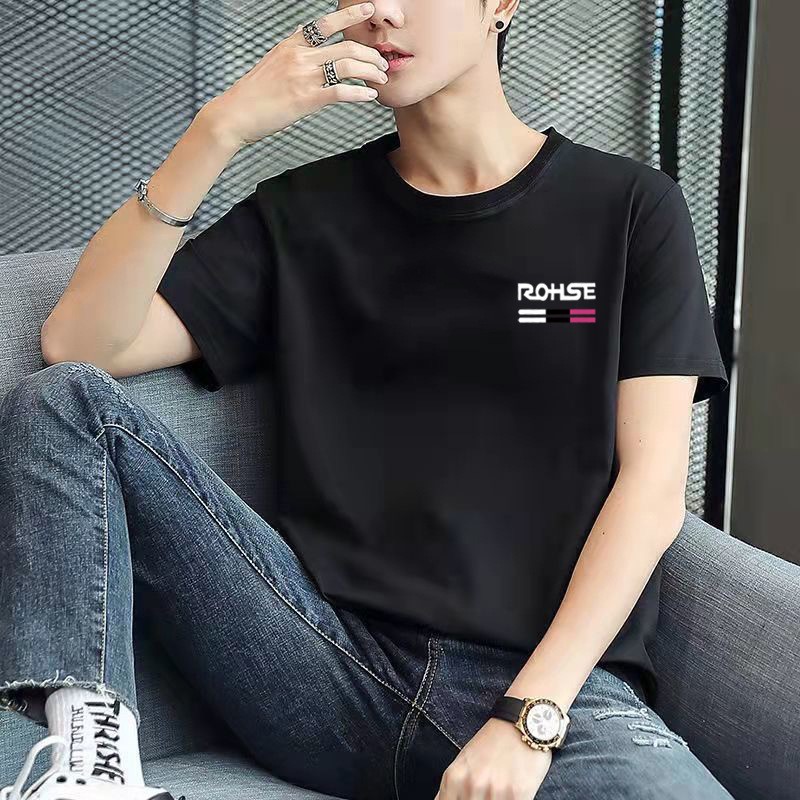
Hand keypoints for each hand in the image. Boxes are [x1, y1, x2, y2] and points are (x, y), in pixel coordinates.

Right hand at [201, 1, 388, 148]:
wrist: (235, 114)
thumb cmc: (253, 95)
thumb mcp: (272, 61)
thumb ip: (292, 48)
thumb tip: (304, 33)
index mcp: (291, 45)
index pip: (325, 23)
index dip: (350, 14)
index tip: (369, 9)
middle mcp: (299, 56)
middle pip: (345, 47)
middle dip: (370, 54)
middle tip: (382, 64)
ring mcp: (303, 77)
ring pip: (347, 66)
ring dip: (370, 72)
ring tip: (380, 79)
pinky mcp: (306, 99)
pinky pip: (340, 91)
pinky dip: (359, 93)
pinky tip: (369, 96)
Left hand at [434, 718, 551, 799]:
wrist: (522, 723)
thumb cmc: (494, 741)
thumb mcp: (464, 760)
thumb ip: (452, 786)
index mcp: (455, 777)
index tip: (466, 797)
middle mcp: (472, 785)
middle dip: (477, 799)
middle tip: (485, 790)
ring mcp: (495, 792)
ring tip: (499, 789)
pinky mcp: (518, 795)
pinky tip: (510, 791)